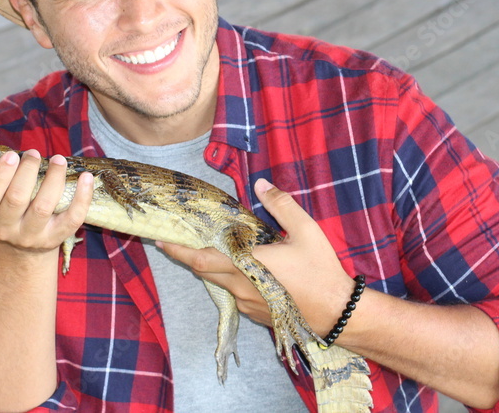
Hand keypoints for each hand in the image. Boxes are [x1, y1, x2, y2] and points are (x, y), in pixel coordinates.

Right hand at [0, 126, 92, 255]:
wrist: (20, 245)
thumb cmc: (4, 203)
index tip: (12, 154)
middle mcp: (5, 229)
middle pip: (16, 199)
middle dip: (27, 172)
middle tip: (34, 153)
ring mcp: (31, 236)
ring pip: (43, 207)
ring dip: (53, 179)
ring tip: (58, 160)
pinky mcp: (55, 238)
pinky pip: (72, 218)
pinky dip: (82, 197)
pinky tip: (86, 177)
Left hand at [158, 179, 355, 333]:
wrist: (337, 312)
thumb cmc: (320, 271)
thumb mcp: (306, 231)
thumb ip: (281, 205)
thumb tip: (261, 184)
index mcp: (247, 265)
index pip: (202, 259)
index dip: (178, 251)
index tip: (161, 241)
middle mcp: (241, 287)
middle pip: (204, 271)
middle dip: (190, 256)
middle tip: (181, 240)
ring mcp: (247, 303)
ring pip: (220, 283)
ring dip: (213, 267)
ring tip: (215, 249)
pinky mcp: (256, 313)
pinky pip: (234, 293)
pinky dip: (230, 278)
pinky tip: (244, 268)